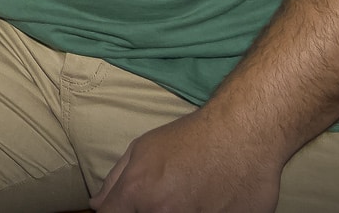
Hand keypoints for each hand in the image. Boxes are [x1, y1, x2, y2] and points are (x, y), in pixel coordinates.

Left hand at [93, 109, 283, 212]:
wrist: (241, 133)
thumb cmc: (190, 138)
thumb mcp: (142, 149)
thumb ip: (115, 182)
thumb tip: (97, 205)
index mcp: (139, 195)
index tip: (130, 208)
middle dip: (150, 212)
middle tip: (170, 198)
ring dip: (185, 212)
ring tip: (195, 196)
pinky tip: (214, 203)